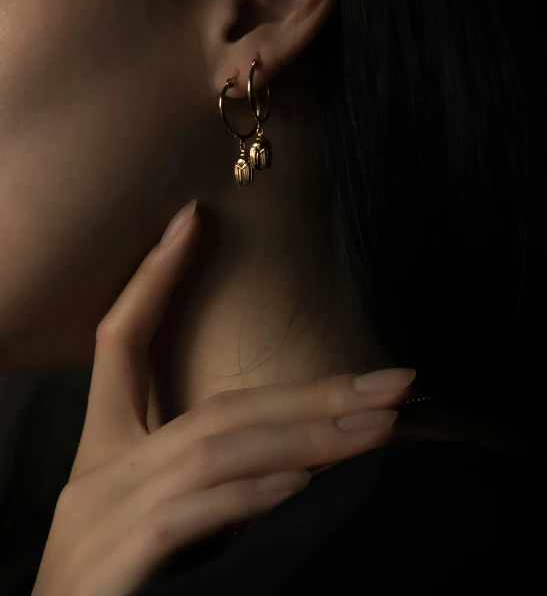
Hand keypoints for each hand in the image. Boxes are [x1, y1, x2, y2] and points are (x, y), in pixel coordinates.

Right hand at [31, 200, 415, 595]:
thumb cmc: (110, 585)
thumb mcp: (150, 517)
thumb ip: (202, 480)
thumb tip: (289, 452)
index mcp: (103, 449)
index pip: (119, 341)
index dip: (153, 278)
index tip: (194, 219)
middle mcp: (98, 472)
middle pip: (214, 408)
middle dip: (309, 390)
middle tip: (393, 381)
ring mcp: (99, 517)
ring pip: (214, 451)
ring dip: (306, 435)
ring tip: (378, 427)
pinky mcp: (109, 567)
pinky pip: (189, 515)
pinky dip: (250, 494)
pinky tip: (304, 479)